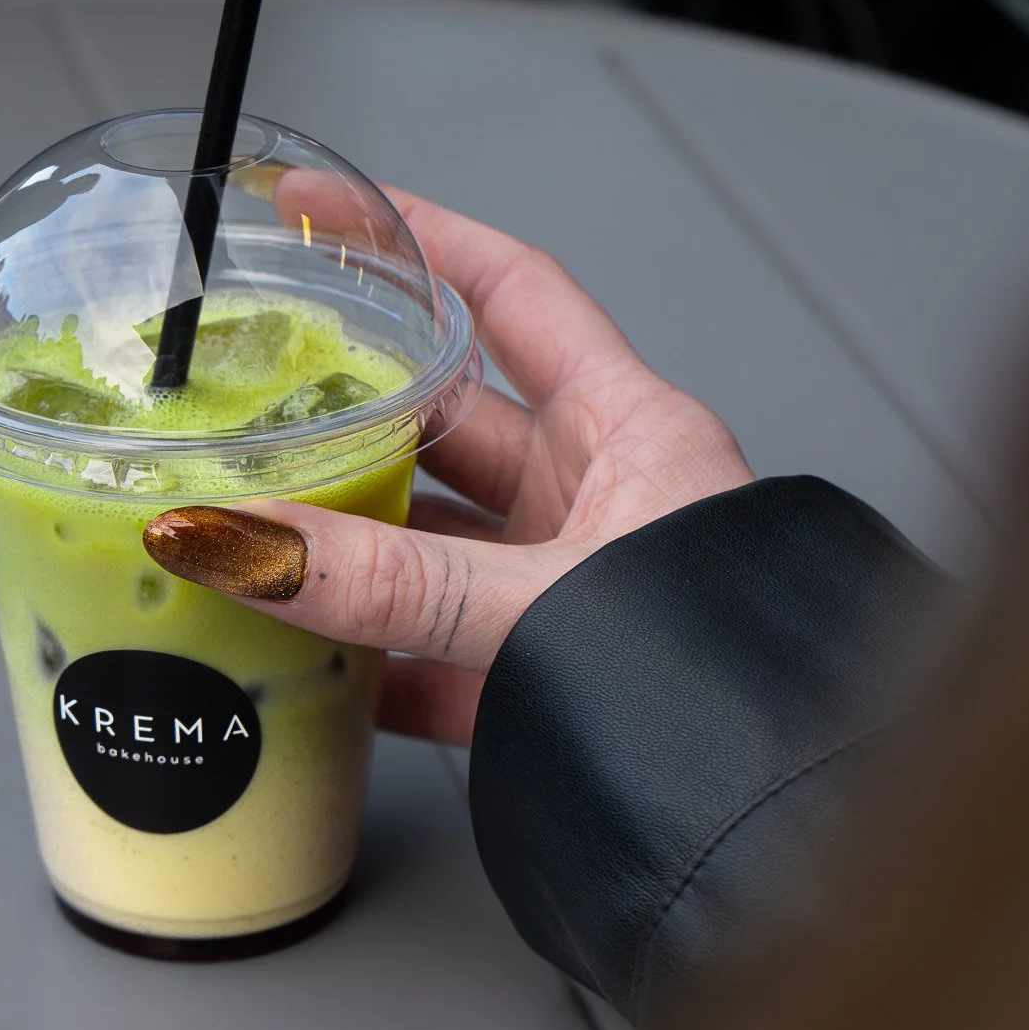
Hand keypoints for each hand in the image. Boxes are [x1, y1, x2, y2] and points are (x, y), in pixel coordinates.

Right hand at [143, 186, 752, 745]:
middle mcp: (595, 498)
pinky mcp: (535, 678)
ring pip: (426, 540)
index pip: (509, 293)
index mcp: (628, 431)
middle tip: (252, 393)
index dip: (419, 237)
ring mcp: (561, 587)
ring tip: (251, 532)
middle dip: (350, 405)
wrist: (784, 822)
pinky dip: (363, 661)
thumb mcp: (547, 603)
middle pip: (444, 420)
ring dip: (345, 545)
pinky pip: (426, 650)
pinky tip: (302, 668)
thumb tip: (244, 540)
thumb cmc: (736, 683)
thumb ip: (394, 582)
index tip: (331, 208)